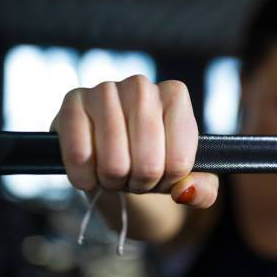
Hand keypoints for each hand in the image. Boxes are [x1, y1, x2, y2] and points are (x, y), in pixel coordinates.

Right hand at [50, 75, 218, 207]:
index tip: (163, 175)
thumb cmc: (155, 161)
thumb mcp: (187, 178)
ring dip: (113, 182)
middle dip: (141, 183)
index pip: (179, 161)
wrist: (114, 153)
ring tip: (115, 174)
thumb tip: (186, 191)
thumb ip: (204, 191)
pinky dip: (84, 177)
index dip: (169, 181)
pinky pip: (79, 155)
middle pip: (148, 164)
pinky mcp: (72, 103)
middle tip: (136, 178)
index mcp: (175, 96)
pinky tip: (89, 173)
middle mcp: (141, 86)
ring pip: (114, 163)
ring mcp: (104, 90)